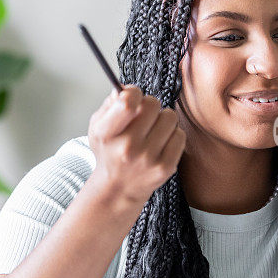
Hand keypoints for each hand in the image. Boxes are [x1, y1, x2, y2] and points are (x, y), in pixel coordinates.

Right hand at [87, 84, 185, 205]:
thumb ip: (110, 105)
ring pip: (169, 117)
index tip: (133, 97)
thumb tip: (126, 89)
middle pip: (153, 104)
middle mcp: (127, 147)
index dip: (134, 92)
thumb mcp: (98, 128)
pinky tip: (161, 143)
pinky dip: (172, 135)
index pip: (127, 102)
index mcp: (106, 134)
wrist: (118, 188)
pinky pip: (179, 135)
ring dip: (163, 119)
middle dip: (150, 105)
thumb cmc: (110, 152)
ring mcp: (147, 159)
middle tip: (144, 116)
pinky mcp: (165, 167)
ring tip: (153, 130)